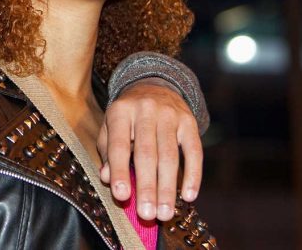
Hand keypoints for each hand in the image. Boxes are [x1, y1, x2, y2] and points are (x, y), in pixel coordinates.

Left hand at [96, 77, 201, 221]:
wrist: (154, 86)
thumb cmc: (127, 117)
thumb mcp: (110, 127)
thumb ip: (108, 152)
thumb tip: (107, 178)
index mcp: (120, 111)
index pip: (119, 145)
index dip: (120, 171)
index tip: (121, 196)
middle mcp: (145, 110)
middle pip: (146, 153)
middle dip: (147, 187)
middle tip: (147, 214)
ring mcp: (170, 115)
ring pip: (170, 155)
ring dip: (168, 187)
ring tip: (165, 213)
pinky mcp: (189, 121)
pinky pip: (194, 151)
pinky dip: (193, 175)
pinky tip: (189, 196)